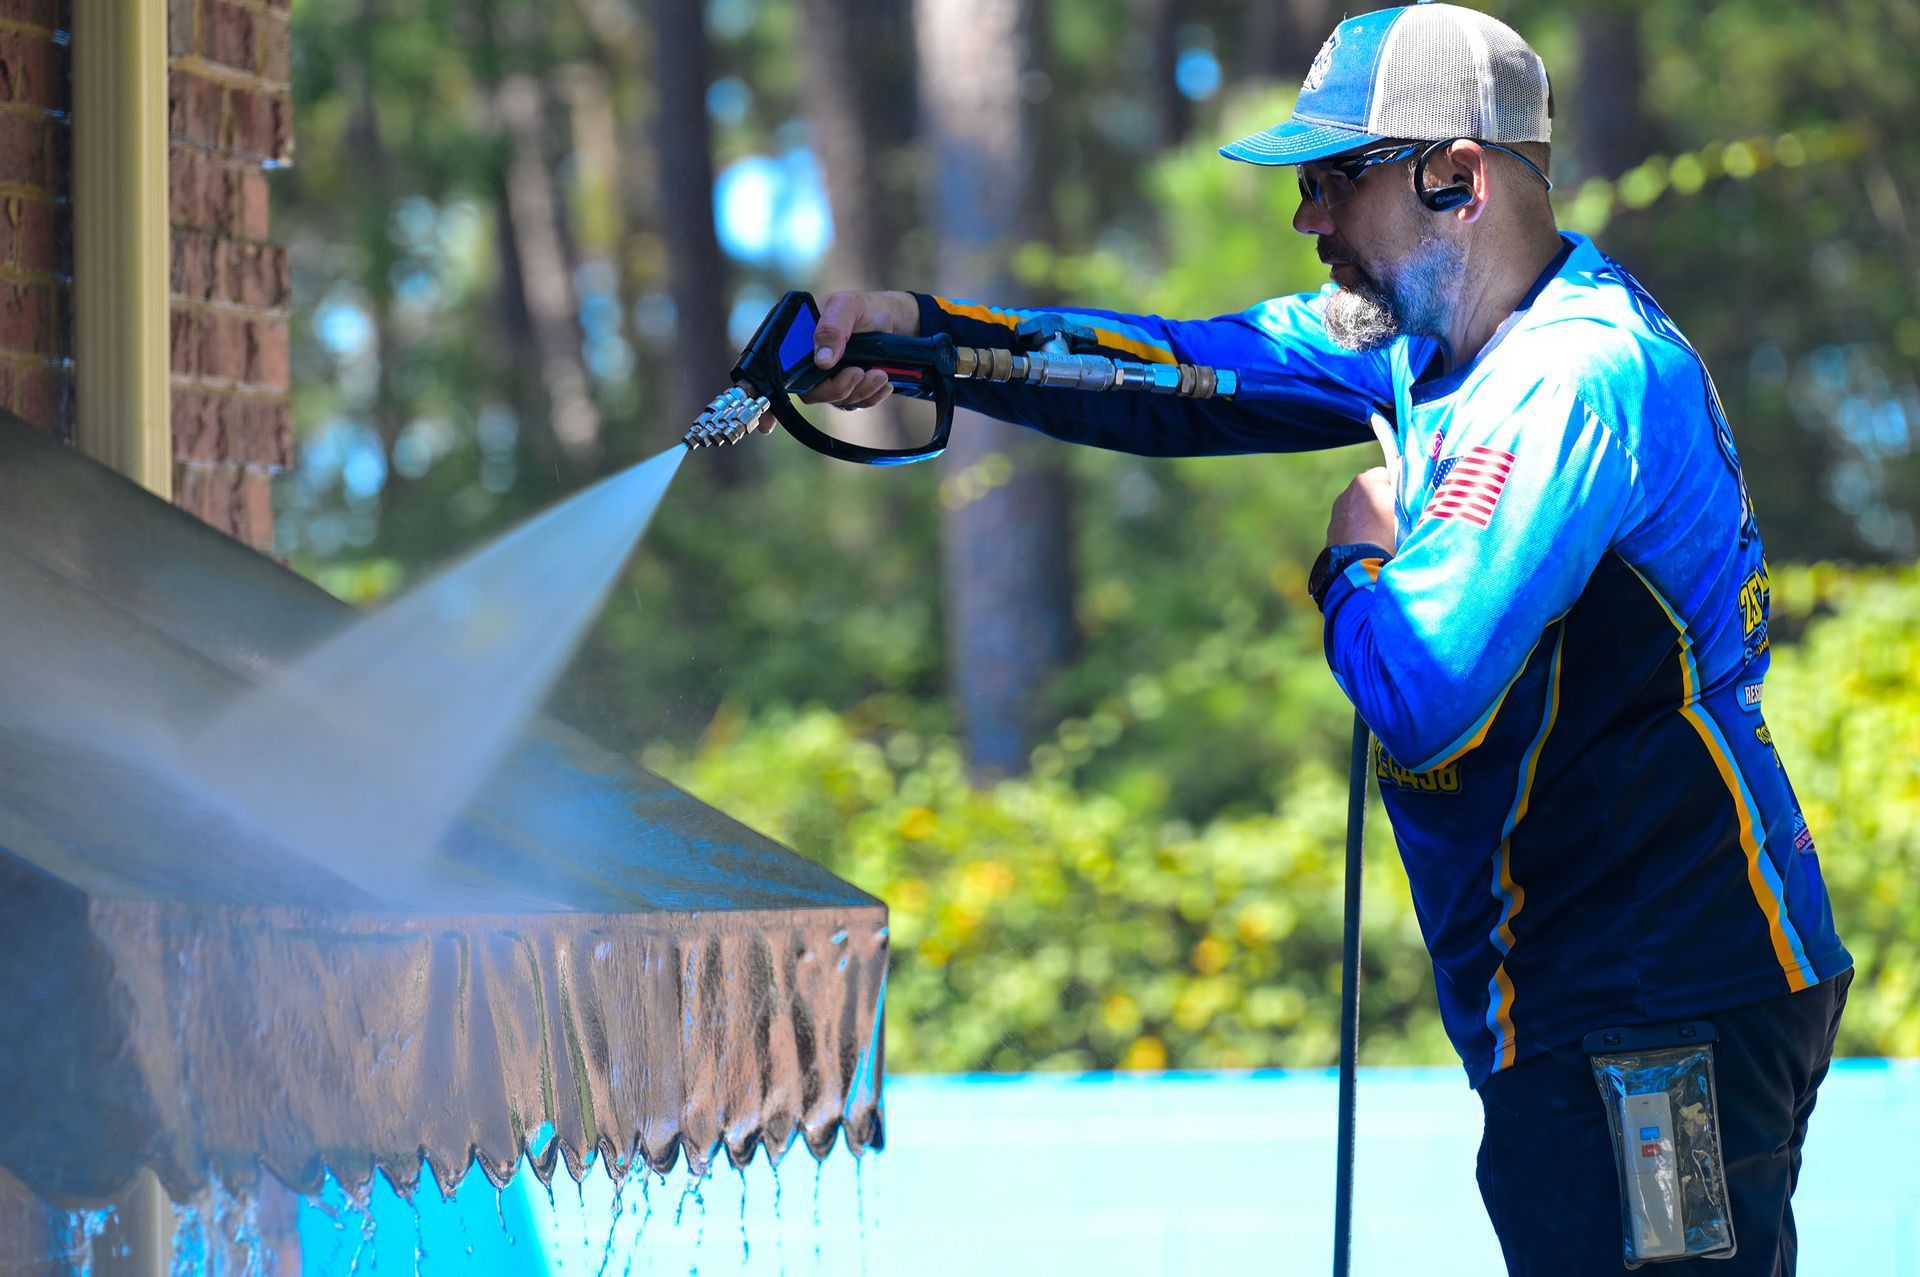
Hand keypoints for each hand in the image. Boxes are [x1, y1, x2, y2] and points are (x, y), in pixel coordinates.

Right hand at [751, 290, 919, 432]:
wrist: (894, 320)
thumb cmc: (865, 308)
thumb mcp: (848, 306)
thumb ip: (833, 328)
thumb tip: (822, 361)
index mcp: (795, 339)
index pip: (771, 370)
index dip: (765, 398)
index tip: (766, 423)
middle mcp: (806, 361)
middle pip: (808, 392)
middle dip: (837, 388)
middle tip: (859, 372)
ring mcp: (825, 377)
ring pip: (834, 400)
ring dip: (859, 391)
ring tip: (879, 373)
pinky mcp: (846, 388)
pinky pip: (853, 404)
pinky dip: (870, 397)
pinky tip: (884, 382)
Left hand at [1327, 466, 1397, 550]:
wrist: (1358, 564)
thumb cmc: (1387, 535)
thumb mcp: (1403, 512)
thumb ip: (1400, 498)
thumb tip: (1399, 496)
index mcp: (1366, 481)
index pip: (1385, 475)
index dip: (1395, 488)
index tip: (1401, 503)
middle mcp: (1347, 491)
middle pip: (1368, 489)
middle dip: (1378, 499)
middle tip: (1391, 517)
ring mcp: (1336, 509)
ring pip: (1356, 506)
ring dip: (1365, 513)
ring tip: (1377, 532)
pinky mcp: (1331, 527)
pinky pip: (1347, 521)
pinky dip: (1354, 526)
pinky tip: (1364, 541)